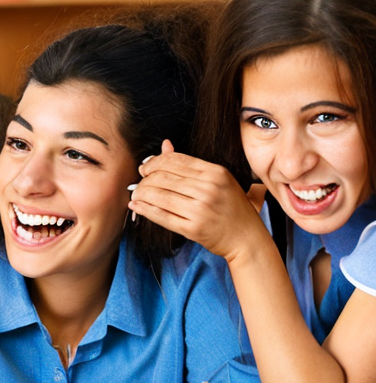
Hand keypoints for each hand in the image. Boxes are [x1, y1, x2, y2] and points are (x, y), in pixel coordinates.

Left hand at [128, 140, 268, 262]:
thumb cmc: (231, 207)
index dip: (153, 162)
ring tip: (137, 195)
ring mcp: (200, 209)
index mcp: (215, 172)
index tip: (145, 168)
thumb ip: (190, 164)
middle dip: (145, 179)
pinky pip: (162, 216)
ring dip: (141, 194)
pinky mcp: (192, 228)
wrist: (246, 237)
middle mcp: (208, 189)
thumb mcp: (218, 180)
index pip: (174, 160)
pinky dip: (145, 210)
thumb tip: (165, 145)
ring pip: (159, 195)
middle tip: (140, 183)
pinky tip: (136, 206)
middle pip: (163, 177)